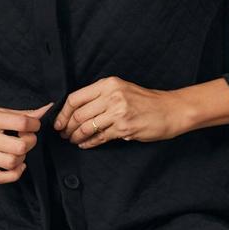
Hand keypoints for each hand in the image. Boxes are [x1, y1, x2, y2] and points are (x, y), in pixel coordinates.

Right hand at [0, 100, 54, 182]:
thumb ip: (19, 113)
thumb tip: (43, 111)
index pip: (21, 122)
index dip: (34, 124)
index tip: (33, 124)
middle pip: (19, 146)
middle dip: (30, 142)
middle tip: (26, 138)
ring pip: (12, 162)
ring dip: (22, 157)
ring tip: (19, 150)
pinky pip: (0, 178)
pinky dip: (14, 174)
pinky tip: (17, 165)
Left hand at [53, 78, 184, 146]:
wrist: (170, 110)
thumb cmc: (145, 101)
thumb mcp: (122, 89)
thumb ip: (100, 96)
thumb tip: (76, 110)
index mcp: (108, 84)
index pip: (76, 98)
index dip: (63, 113)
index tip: (58, 122)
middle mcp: (112, 96)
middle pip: (78, 114)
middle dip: (67, 127)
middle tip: (63, 134)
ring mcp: (118, 112)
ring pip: (87, 127)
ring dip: (76, 137)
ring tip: (73, 140)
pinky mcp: (124, 128)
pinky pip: (99, 138)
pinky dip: (89, 143)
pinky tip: (84, 145)